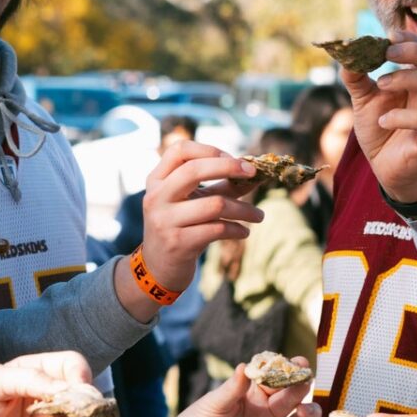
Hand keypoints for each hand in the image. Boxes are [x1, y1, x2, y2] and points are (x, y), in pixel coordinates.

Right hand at [137, 141, 263, 295]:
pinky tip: (244, 232)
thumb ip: (221, 186)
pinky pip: (217, 229)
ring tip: (259, 215)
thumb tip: (257, 173)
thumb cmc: (181, 227)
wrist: (159, 267)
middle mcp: (157, 197)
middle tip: (254, 173)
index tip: (234, 159)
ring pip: (214, 204)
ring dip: (244, 209)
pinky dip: (237, 229)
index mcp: (157, 180)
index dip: (210, 150)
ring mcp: (165, 220)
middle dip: (229, 167)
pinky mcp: (178, 243)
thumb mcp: (194, 202)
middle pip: (194, 170)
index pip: (180, 150)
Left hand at [138, 361, 314, 416]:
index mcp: (254, 394)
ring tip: (304, 415)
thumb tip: (246, 365)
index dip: (291, 370)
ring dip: (309, 416)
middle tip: (302, 386)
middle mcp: (268, 412)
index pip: (279, 378)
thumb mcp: (214, 403)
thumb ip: (233, 388)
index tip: (300, 363)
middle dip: (302, 390)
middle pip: (294, 398)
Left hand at [341, 30, 416, 202]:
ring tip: (381, 85)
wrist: (385, 167)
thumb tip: (345, 52)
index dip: (413, 39)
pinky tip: (383, 120)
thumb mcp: (363, 99)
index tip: (389, 36)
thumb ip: (355, 76)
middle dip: (416, 51)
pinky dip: (403, 117)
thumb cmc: (381, 128)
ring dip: (407, 79)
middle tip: (388, 54)